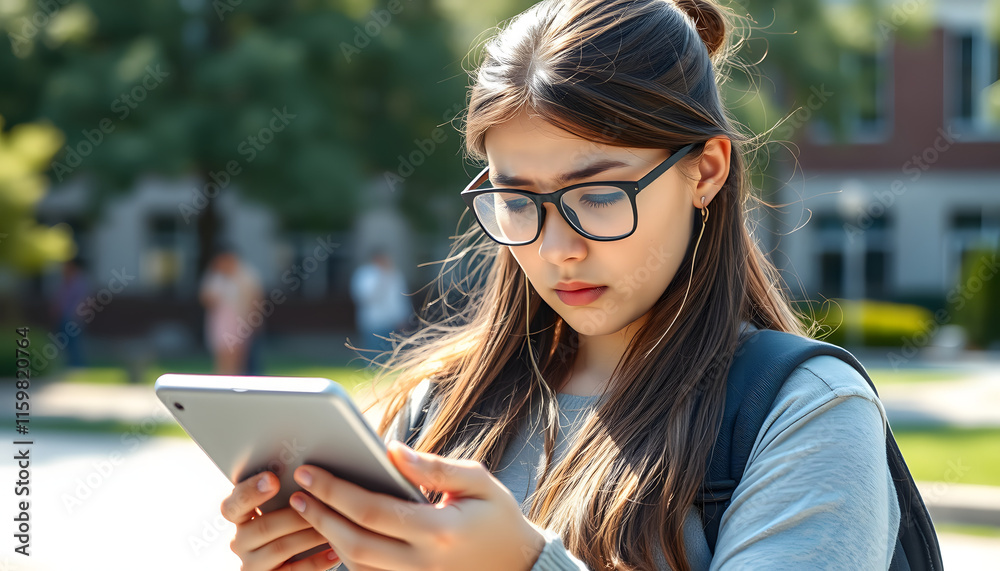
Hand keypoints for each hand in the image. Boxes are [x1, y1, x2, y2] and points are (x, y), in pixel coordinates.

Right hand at [221, 471, 341, 569]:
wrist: (295, 560)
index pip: (231, 506)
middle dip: (296, 515)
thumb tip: (310, 472)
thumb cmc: (293, 523)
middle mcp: (240, 541)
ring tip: (334, 526)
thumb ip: (287, 492)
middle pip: (263, 527)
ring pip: (281, 547)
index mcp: (240, 517)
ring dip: (310, 535)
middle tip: (322, 504)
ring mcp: (252, 564)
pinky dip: (317, 561)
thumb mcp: (283, 506)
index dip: (250, 492)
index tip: (273, 479)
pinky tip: (335, 552)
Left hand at [288, 441, 546, 570]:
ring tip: (308, 507)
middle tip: (296, 490)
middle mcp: (423, 564)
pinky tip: (333, 531)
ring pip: (356, 565)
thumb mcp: (478, 481)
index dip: (335, 490)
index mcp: (439, 532)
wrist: (519, 566)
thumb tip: (391, 450)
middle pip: (354, 543)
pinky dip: (346, 556)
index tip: (309, 471)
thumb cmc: (498, 517)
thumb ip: (434, 467)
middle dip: (319, 515)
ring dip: (327, 537)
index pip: (373, 510)